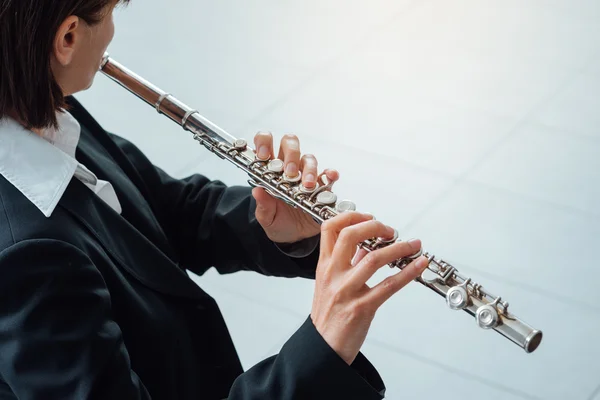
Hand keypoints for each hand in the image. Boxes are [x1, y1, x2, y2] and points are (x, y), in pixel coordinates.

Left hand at [251, 131, 338, 243]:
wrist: (294, 237)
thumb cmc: (277, 222)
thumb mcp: (266, 217)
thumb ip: (263, 206)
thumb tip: (257, 192)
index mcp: (270, 171)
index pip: (265, 144)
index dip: (264, 143)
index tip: (264, 155)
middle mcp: (288, 168)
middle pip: (290, 144)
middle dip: (290, 153)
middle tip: (289, 172)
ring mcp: (305, 175)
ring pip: (308, 159)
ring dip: (309, 169)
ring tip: (307, 185)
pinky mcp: (321, 186)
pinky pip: (327, 174)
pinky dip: (330, 173)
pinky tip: (330, 177)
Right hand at [310, 212, 428, 364]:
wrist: (324, 348)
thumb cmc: (328, 316)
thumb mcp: (329, 284)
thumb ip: (347, 263)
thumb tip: (367, 246)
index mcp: (324, 266)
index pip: (330, 228)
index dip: (351, 216)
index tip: (369, 217)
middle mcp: (333, 274)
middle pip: (351, 235)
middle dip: (376, 226)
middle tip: (391, 230)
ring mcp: (347, 290)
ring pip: (375, 258)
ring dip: (399, 247)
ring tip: (413, 244)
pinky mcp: (363, 307)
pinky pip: (389, 285)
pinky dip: (408, 272)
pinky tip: (419, 264)